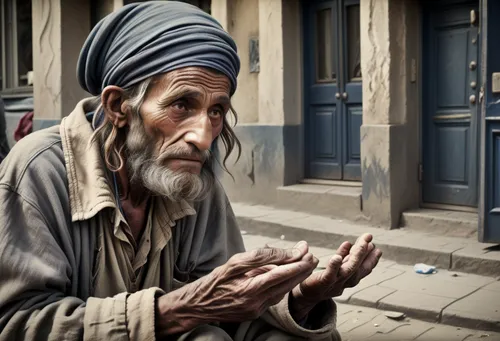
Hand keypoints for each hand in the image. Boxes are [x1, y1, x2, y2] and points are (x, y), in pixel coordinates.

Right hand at [156, 242, 318, 335]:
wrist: (197, 306)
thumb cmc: (214, 281)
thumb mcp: (234, 262)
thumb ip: (260, 256)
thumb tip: (283, 252)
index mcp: (249, 289)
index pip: (280, 274)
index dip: (296, 263)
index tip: (307, 252)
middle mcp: (256, 303)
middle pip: (285, 284)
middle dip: (301, 270)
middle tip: (313, 256)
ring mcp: (256, 310)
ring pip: (282, 291)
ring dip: (295, 277)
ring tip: (305, 263)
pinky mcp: (254, 313)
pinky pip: (273, 297)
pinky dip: (282, 285)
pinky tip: (287, 276)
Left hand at [289, 233, 381, 320]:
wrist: (302, 296)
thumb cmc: (317, 280)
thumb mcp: (332, 268)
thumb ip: (341, 258)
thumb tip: (349, 243)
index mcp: (346, 280)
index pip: (361, 270)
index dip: (370, 259)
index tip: (376, 248)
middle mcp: (343, 283)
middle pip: (357, 268)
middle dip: (365, 253)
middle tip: (370, 239)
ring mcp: (333, 284)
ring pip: (348, 270)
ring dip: (356, 256)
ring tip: (362, 243)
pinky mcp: (321, 284)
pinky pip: (330, 276)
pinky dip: (334, 266)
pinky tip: (337, 256)